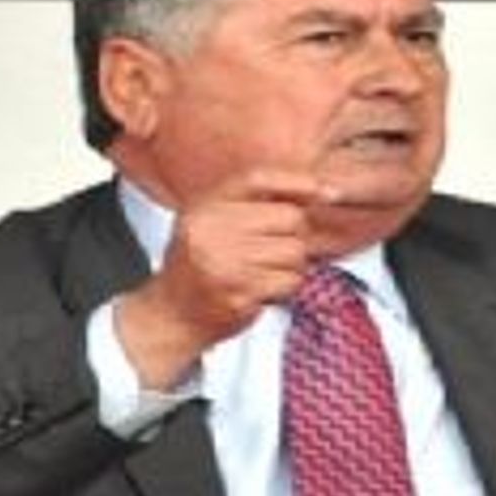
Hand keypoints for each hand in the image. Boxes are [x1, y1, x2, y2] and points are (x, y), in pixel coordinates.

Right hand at [114, 169, 333, 388]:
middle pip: (288, 217)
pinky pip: (290, 281)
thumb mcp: (213, 221)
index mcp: (204, 207)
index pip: (257, 179)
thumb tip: (321, 190)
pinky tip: (262, 289)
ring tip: (264, 272)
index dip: (295, 182)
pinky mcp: (240, 294)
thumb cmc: (200, 265)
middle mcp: (211, 230)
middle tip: (274, 250)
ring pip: (295, 251)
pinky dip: (286, 287)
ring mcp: (225, 264)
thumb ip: (255, 202)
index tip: (322, 191)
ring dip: (291, 264)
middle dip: (294, 235)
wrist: (172, 315)